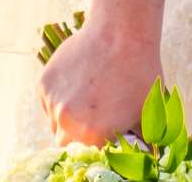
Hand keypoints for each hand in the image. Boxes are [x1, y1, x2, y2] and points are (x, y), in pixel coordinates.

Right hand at [37, 14, 162, 146]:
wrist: (121, 33)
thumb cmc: (139, 73)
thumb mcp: (147, 114)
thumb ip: (141, 143)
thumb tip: (142, 158)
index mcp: (91, 135)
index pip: (88, 153)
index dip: (98, 142)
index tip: (106, 130)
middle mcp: (67, 122)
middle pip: (67, 141)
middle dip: (80, 132)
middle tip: (98, 113)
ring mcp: (53, 101)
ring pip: (56, 122)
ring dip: (69, 115)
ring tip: (91, 94)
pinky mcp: (44, 83)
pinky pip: (49, 102)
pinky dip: (60, 97)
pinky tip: (81, 81)